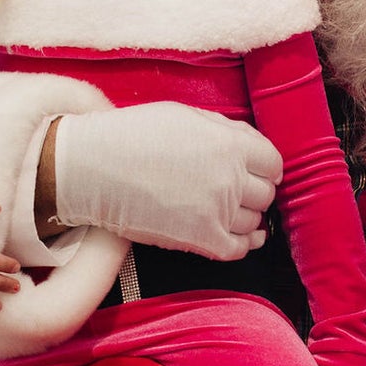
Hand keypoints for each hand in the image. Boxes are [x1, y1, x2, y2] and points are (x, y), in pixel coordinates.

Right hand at [52, 102, 280, 257]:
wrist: (92, 167)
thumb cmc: (134, 136)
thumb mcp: (186, 116)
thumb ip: (224, 130)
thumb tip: (249, 146)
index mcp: (230, 144)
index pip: (273, 163)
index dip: (265, 169)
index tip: (256, 174)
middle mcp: (230, 177)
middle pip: (265, 194)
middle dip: (253, 193)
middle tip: (236, 193)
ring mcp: (218, 211)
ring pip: (253, 222)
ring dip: (244, 218)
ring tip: (227, 212)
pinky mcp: (201, 239)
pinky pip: (238, 249)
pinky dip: (242, 245)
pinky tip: (238, 238)